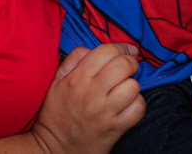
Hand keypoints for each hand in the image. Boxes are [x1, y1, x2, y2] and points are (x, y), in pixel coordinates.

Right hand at [30, 43, 144, 152]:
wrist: (54, 148)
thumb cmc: (56, 114)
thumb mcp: (56, 81)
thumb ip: (73, 59)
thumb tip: (93, 49)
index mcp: (77, 78)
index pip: (106, 51)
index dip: (122, 47)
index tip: (127, 50)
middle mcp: (91, 92)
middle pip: (123, 65)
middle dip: (131, 63)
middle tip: (128, 69)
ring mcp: (104, 111)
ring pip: (133, 86)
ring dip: (132, 86)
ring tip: (125, 89)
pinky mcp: (114, 128)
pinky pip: (138, 109)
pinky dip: (137, 105)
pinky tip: (128, 105)